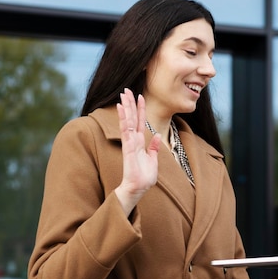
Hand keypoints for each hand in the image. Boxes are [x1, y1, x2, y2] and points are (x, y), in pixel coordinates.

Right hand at [114, 89, 161, 215]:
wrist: (138, 189)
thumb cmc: (144, 177)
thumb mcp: (153, 160)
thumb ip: (153, 148)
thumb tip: (155, 136)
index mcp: (140, 142)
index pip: (140, 121)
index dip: (140, 109)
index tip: (139, 96)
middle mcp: (134, 140)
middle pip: (132, 118)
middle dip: (129, 104)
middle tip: (126, 89)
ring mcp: (130, 143)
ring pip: (127, 121)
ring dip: (125, 108)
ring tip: (122, 95)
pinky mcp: (128, 148)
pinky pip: (126, 131)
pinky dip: (124, 119)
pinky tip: (121, 109)